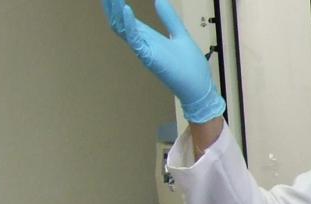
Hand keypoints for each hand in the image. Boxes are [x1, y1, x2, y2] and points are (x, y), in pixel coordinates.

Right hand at [103, 0, 225, 122]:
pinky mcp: (149, 58)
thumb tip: (159, 0)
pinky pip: (135, 40)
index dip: (116, 5)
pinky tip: (126, 10)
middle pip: (119, 22)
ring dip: (116, 12)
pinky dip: (130, 25)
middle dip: (111, 7)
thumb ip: (169, 18)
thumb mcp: (180, 34)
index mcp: (148, 37)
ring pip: (123, 29)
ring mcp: (144, 51)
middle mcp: (142, 43)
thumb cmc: (190, 66)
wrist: (200, 87)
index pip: (126, 18)